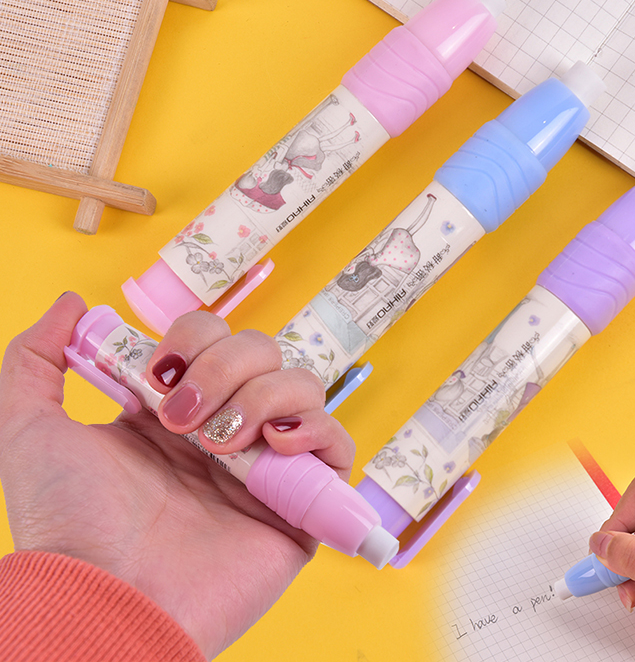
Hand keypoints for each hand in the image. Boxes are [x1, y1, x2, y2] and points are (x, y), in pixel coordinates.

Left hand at [0, 293, 354, 658]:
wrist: (105, 599)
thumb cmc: (67, 522)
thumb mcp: (30, 429)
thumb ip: (35, 358)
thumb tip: (72, 302)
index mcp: (177, 408)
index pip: (214, 335)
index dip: (194, 338)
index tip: (158, 376)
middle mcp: (226, 427)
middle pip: (262, 350)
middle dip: (224, 367)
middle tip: (182, 420)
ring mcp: (266, 463)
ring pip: (303, 385)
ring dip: (262, 397)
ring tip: (219, 445)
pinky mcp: (300, 502)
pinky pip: (338, 444)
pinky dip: (316, 429)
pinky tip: (274, 447)